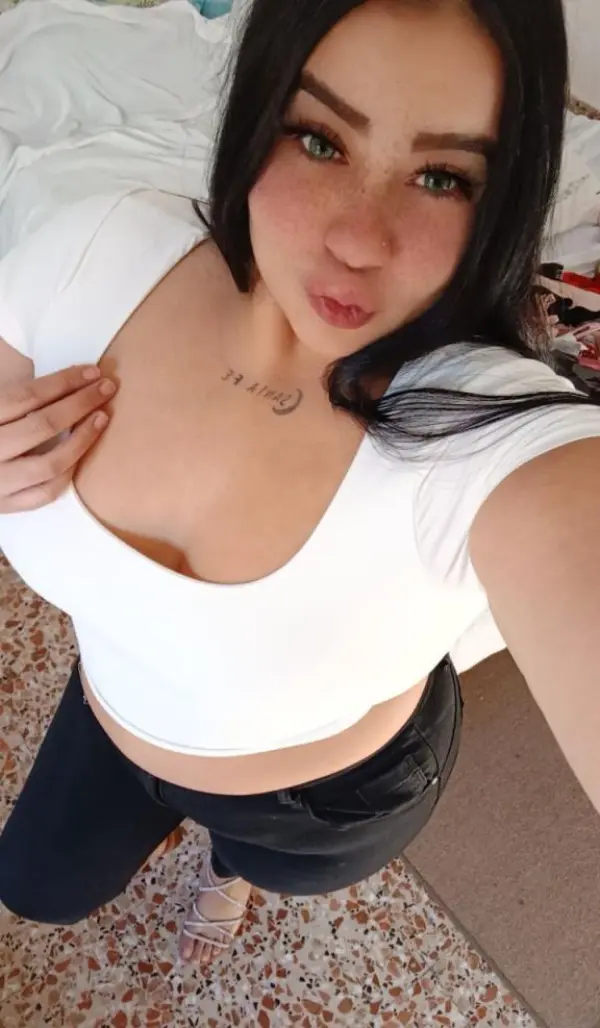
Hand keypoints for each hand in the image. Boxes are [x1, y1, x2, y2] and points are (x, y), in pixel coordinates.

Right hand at [0, 365, 115, 512]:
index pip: (25, 396)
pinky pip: (45, 493)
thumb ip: (10, 399)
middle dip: (80, 402)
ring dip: (82, 439)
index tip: (91, 371)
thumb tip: (58, 379)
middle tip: (107, 387)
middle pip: (42, 424)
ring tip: (102, 417)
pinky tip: (82, 453)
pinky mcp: (5, 505)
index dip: (62, 382)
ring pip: (49, 463)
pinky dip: (67, 473)